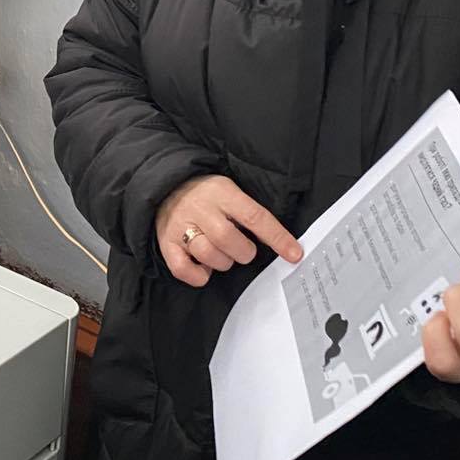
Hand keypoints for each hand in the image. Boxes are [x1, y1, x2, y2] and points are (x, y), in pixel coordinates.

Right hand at [154, 174, 303, 287]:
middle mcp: (200, 208)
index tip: (294, 254)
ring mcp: (180, 226)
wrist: (166, 184)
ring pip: (206, 253)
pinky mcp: (165, 242)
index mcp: (222, 193)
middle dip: (243, 251)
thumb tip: (280, 242)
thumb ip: (248, 213)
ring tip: (222, 254)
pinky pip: (182, 268)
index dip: (276, 237)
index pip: (254, 216)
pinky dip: (198, 275)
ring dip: (222, 262)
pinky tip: (204, 268)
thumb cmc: (206, 193)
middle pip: (227, 238)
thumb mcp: (230, 190)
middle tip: (243, 250)